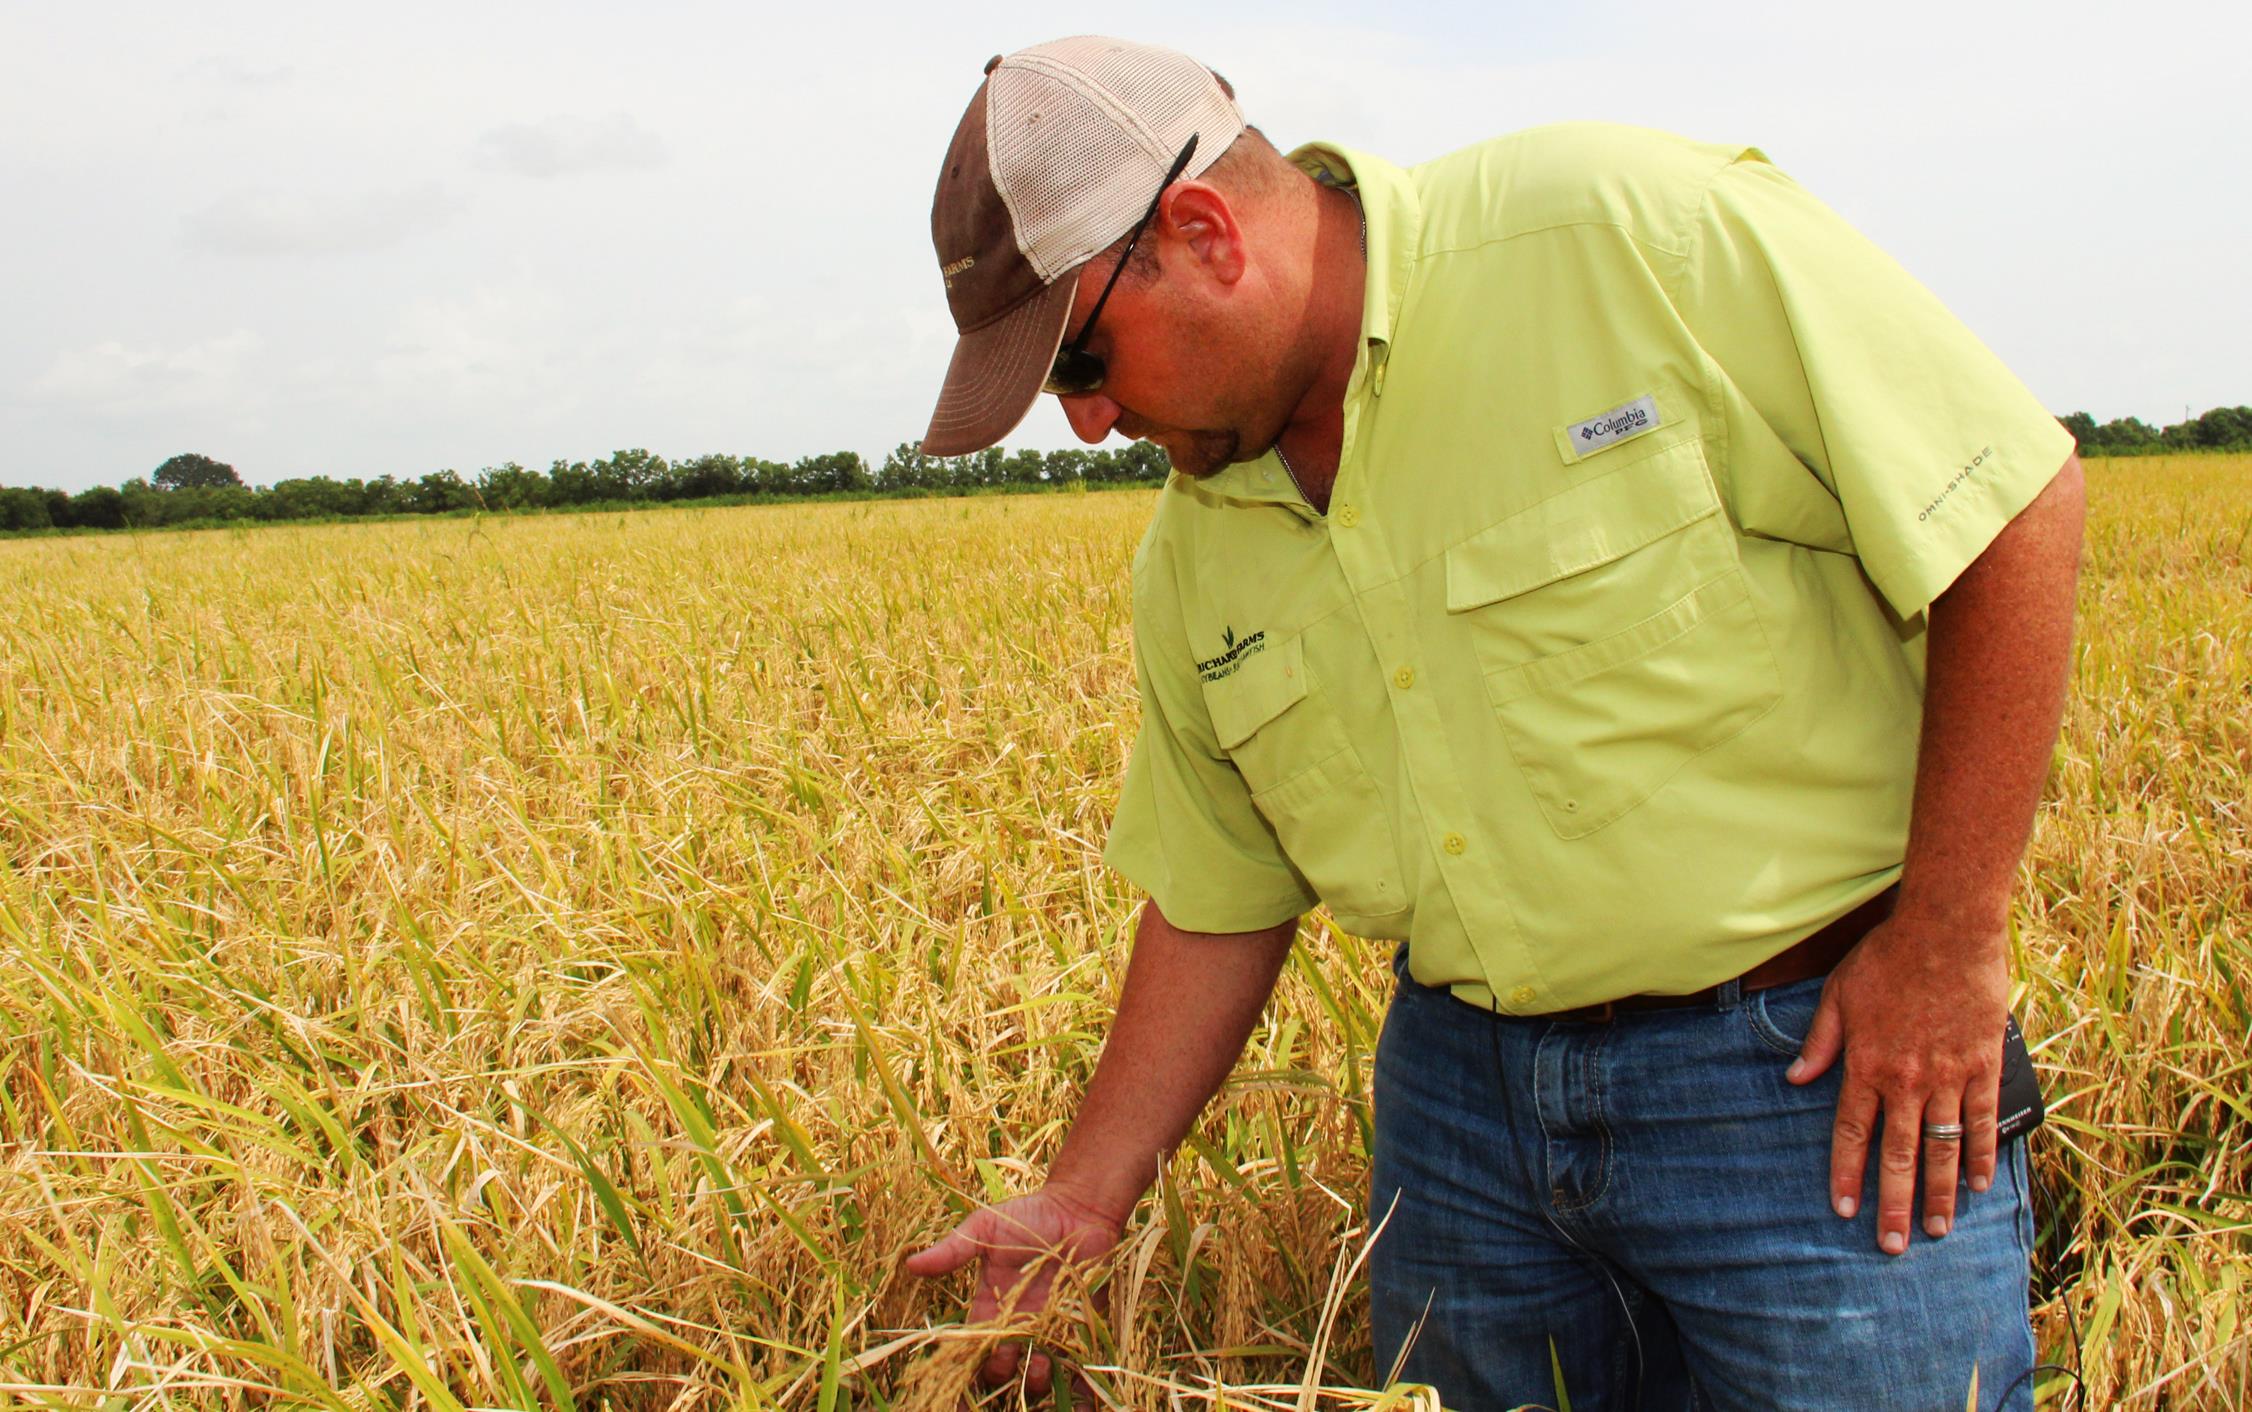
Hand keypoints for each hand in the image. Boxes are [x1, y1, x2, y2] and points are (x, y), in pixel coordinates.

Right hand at [904, 1184, 1124, 1394]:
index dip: (959, 1371)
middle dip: (1001, 1375)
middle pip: (1001, 1369)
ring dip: (1036, 1380)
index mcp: (989, 1307)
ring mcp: (1049, 1329)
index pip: (968, 1348)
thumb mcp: (984, 1229)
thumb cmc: (1029, 1214)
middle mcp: (1017, 1325)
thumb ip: (953, 1251)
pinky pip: (1078, 1368)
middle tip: (1008, 1361)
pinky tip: (1081, 1405)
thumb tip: (911, 1265)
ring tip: (1041, 1364)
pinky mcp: (1080, 1329)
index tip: (953, 1395)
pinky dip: (1079, 1390)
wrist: (1079, 1208)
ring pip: (1036, 1375)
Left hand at [1786, 915, 2009, 1254]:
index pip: (1851, 1132)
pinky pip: (1983, 1121)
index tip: (1843, 1209)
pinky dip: (1981, 1155)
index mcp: (1866, 1064)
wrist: (1947, 930)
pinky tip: (1978, 1185)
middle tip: (1892, 1245)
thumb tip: (1795, 1076)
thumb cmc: (1887, 956)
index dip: (1846, 1173)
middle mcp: (1906, 1080)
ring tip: (1936, 1231)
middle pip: (1898, 1155)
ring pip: (1942, 1148)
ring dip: (1938, 1194)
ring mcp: (1948, 1076)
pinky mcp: (1983, 1066)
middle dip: (1893, 1204)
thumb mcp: (1838, 994)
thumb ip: (1820, 1041)